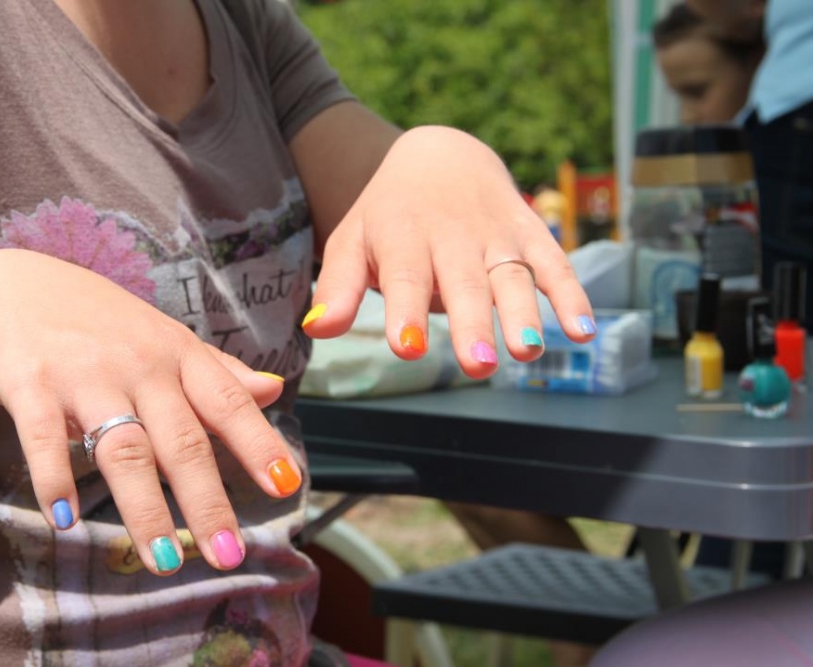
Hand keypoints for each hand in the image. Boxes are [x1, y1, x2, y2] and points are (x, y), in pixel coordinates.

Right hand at [0, 249, 299, 573]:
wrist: (12, 288)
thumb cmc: (102, 324)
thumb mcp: (166, 339)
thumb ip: (218, 372)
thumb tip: (274, 390)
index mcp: (179, 355)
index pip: (228, 403)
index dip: (259, 444)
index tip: (287, 486)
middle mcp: (140, 365)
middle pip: (181, 440)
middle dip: (207, 501)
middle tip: (228, 556)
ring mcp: (85, 375)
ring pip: (123, 449)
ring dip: (145, 508)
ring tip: (164, 560)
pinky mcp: (31, 384)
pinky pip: (43, 437)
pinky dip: (54, 477)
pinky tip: (65, 520)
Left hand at [303, 126, 594, 378]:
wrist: (439, 154)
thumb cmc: (389, 213)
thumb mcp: (353, 241)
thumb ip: (338, 287)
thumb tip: (315, 328)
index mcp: (403, 236)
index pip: (405, 277)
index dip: (406, 312)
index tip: (407, 346)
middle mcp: (452, 235)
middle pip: (464, 283)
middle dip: (471, 324)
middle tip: (477, 365)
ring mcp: (495, 234)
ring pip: (512, 275)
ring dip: (523, 313)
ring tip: (528, 350)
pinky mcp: (529, 233)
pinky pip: (554, 261)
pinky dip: (572, 293)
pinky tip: (584, 329)